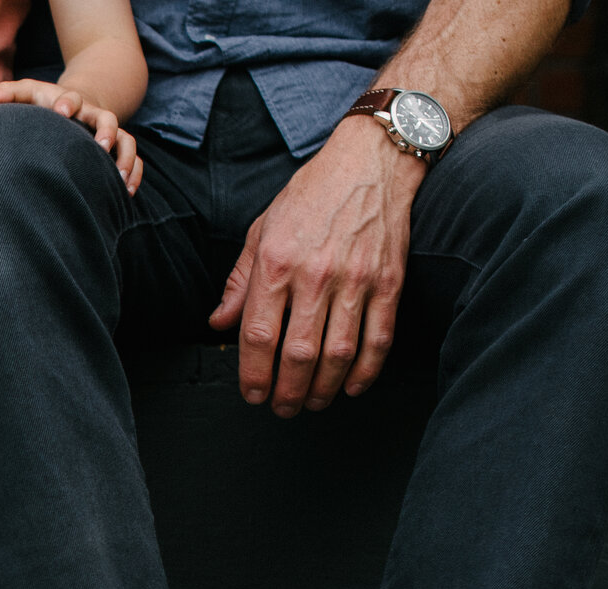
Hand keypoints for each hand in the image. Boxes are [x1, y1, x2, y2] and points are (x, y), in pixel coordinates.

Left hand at [0, 79, 141, 193]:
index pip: (72, 98)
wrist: (73, 106)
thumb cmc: (44, 102)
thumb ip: (8, 93)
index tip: (61, 113)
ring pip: (127, 140)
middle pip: (107, 118)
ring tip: (118, 179)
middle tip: (101, 146)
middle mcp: (93, 115)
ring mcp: (107, 132)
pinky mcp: (117, 148)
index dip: (68, 104)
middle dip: (106, 130)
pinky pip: (133, 158)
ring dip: (124, 158)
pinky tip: (127, 193)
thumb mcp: (28, 93)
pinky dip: (134, 174)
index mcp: (70, 103)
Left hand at [209, 117, 422, 415]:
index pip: (258, 335)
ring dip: (323, 389)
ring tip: (312, 402)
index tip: (251, 393)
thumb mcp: (261, 230)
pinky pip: (378, 339)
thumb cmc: (311, 195)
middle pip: (297, 354)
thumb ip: (239, 282)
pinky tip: (351, 386)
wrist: (372, 161)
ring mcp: (356, 279)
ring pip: (338, 354)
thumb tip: (218, 324)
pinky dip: (365, 371)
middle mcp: (315, 274)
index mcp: (276, 262)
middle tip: (281, 408)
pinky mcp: (389, 281)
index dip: (253, 374)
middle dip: (286, 392)